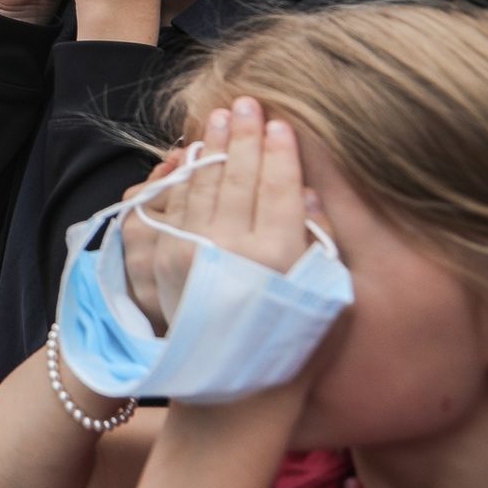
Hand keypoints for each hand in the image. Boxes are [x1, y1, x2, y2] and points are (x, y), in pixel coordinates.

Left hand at [120, 99, 317, 333]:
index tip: (281, 123)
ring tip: (220, 118)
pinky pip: (175, 205)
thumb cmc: (290, 342)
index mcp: (279, 256)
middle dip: (244, 135)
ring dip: (213, 147)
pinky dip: (183, 176)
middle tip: (247, 102)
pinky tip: (192, 156)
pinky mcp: (164, 260)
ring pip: (204, 185)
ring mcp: (192, 252)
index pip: (281, 187)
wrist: (232, 385)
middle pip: (240, 177)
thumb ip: (319, 239)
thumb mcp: (323, 294)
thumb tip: (307, 191)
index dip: (281, 152)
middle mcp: (232, 249)